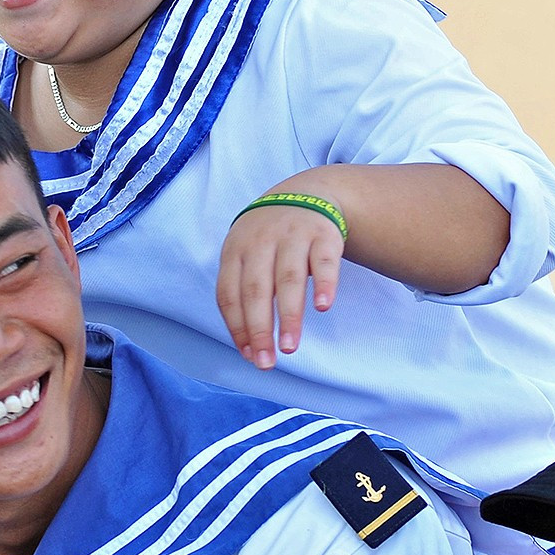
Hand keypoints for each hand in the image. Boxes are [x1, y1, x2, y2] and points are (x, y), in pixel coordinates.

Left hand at [215, 199, 343, 369]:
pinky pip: (324, 261)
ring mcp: (292, 236)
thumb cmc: (269, 240)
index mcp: (235, 251)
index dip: (237, 327)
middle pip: (256, 290)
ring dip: (289, 315)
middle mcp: (261, 241)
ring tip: (289, 346)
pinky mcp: (323, 234)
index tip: (249, 355)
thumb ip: (245, 293)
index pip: (229, 294)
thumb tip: (250, 347)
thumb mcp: (247, 255)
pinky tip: (323, 307)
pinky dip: (324, 284)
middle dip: (259, 328)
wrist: (306, 193)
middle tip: (267, 361)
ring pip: (289, 278)